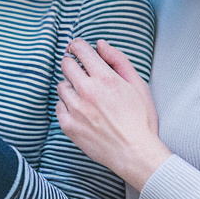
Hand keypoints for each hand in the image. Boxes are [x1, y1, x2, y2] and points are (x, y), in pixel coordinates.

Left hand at [56, 39, 171, 191]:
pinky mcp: (68, 125)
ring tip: (86, 96)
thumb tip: (100, 45)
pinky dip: (67, 105)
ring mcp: (75, 109)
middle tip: (82, 71)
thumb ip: (118, 60)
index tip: (78, 48)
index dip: (78, 46)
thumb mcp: (137, 84)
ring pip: (61, 85)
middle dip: (73, 63)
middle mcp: (87, 91)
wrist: (134, 153)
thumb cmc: (140, 120)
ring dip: (71, 86)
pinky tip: (81, 110)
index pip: (80, 50)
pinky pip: (58, 106)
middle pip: (66, 64)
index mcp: (105, 78)